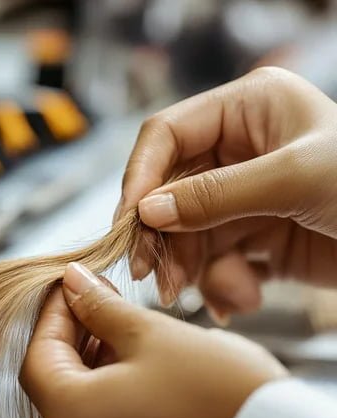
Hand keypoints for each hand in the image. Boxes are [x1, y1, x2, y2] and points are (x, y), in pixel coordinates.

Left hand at [20, 262, 287, 417]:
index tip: (71, 285)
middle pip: (56, 381)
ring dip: (94, 360)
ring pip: (82, 402)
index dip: (52, 315)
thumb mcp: (151, 335)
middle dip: (74, 335)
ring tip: (121, 324)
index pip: (36, 357)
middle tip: (98, 298)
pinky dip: (111, 390)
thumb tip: (73, 281)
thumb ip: (100, 307)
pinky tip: (135, 361)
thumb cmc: (216, 394)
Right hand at [116, 66, 336, 319]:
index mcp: (247, 110)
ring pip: (185, 231)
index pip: (167, 135)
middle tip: (154, 277)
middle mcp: (239, 149)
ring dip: (187, 267)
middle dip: (161, 236)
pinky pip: (213, 259)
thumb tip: (146, 212)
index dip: (141, 178)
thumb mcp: (295, 181)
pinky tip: (238, 300)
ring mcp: (245, 194)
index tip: (129, 223)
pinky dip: (218, 284)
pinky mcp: (255, 235)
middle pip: (168, 190)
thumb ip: (215, 196)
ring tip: (196, 297)